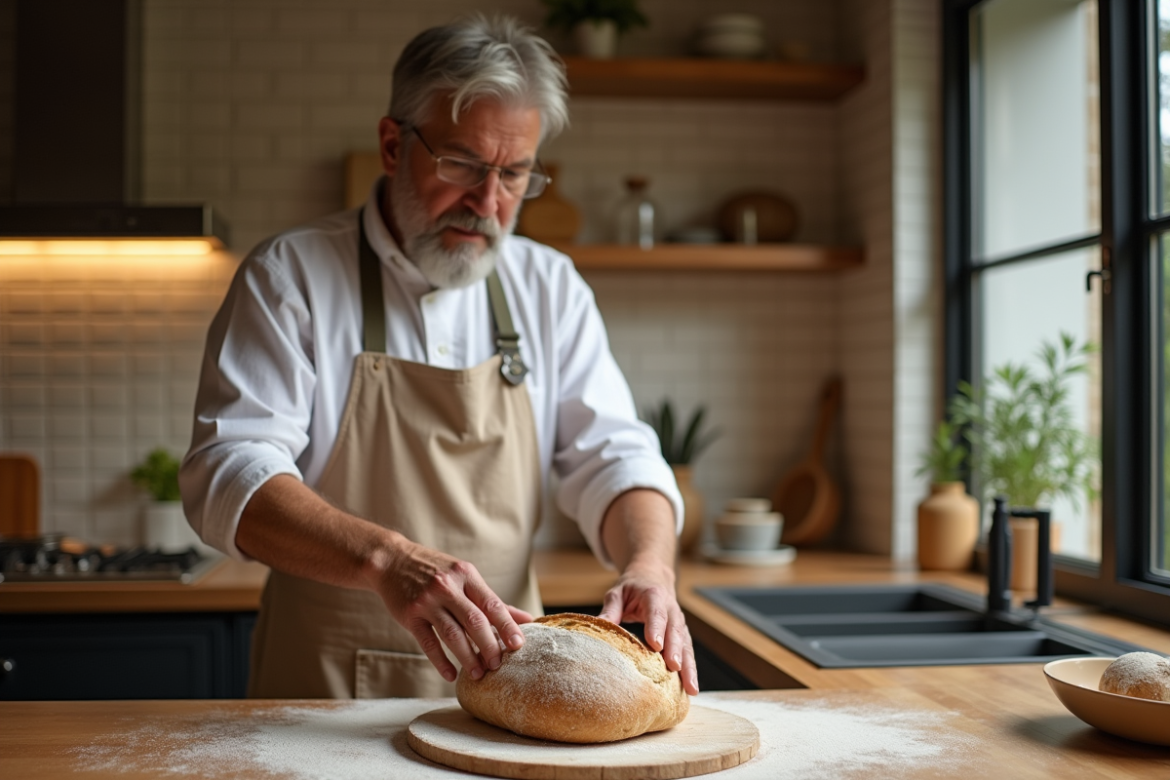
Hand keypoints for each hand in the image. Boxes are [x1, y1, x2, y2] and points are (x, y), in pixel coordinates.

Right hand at [370, 537, 530, 682]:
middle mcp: (448, 587)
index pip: (492, 603)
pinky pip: (428, 643)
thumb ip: (492, 600)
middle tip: (498, 666)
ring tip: (478, 674)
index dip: (507, 625)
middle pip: (474, 621)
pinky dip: (441, 661)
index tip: (519, 645)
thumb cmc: (436, 571)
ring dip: (467, 658)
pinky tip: (451, 674)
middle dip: (489, 646)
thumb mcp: (465, 577)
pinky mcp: (410, 615)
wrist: (392, 560)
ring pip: (452, 634)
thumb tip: (526, 619)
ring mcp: (427, 601)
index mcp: (466, 575)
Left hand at [597, 561, 699, 695]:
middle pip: (675, 631)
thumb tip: (599, 625)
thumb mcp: (618, 592)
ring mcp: (679, 623)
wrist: (652, 577)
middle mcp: (671, 609)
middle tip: (674, 668)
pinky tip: (690, 689)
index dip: (657, 628)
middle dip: (676, 650)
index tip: (656, 645)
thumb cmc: (633, 587)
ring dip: (689, 666)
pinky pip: (688, 652)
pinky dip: (690, 670)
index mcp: (654, 596)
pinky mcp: (683, 635)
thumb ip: (611, 609)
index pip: (656, 613)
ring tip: (691, 688)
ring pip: (686, 645)